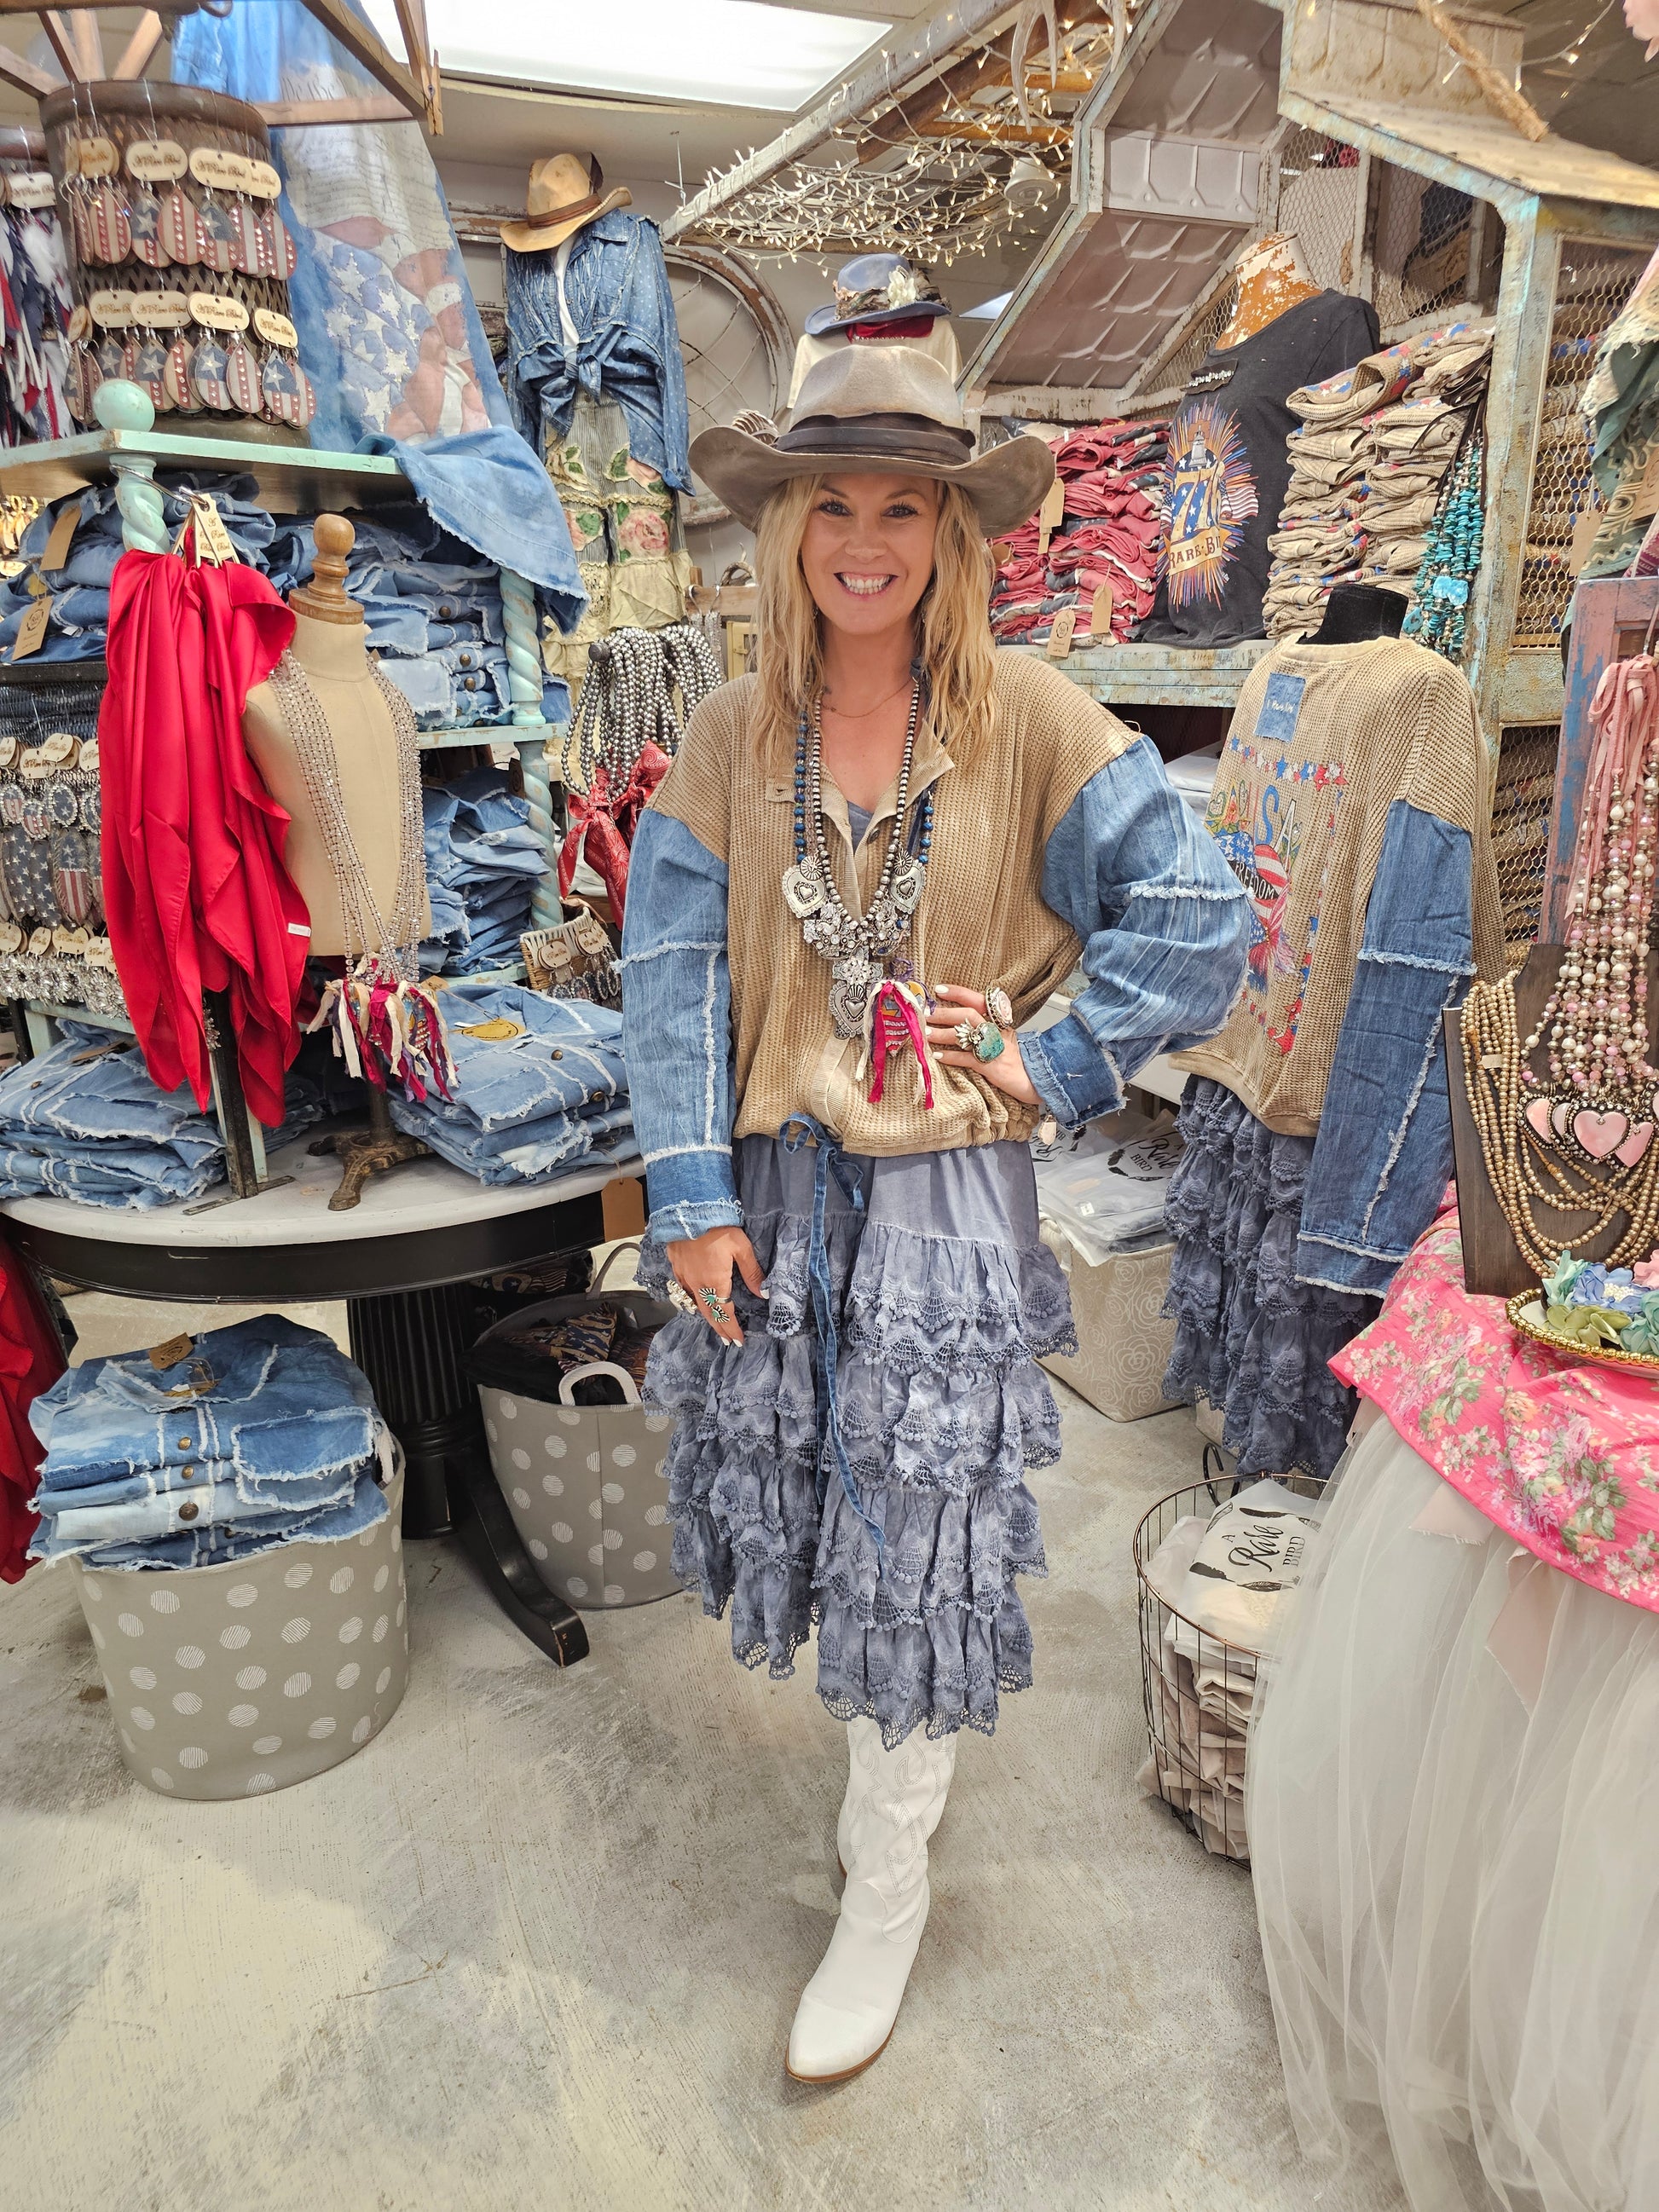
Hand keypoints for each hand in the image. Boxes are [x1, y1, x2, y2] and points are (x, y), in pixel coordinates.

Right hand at [664, 1225, 766, 1345]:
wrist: (688, 1212)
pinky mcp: (676, 1268)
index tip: (738, 1340)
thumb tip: (763, 1293)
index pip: (725, 1313)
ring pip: (696, 1304)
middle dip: (720, 1329)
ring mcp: (684, 1277)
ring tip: (715, 1327)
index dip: (732, 1328)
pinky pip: (684, 1292)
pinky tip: (696, 1302)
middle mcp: (698, 1285)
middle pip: (709, 1314)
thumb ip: (752, 1272)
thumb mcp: (741, 1248)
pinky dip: (693, 1302)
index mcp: (715, 1283)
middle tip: (728, 1341)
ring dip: (707, 1318)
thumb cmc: (718, 1228)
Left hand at [925, 985, 1040, 1106]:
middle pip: (969, 1014)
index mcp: (999, 1022)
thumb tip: (959, 1023)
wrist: (1039, 1078)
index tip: (939, 989)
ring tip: (927, 1034)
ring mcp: (995, 1048)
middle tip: (926, 1013)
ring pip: (967, 1035)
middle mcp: (997, 1031)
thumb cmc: (1018, 1059)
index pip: (978, 1000)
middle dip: (945, 1013)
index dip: (958, 993)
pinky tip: (938, 1056)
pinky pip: (968, 1059)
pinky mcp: (992, 1066)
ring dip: (944, 1033)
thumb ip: (986, 1029)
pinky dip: (952, 1057)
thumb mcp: (1003, 1038)